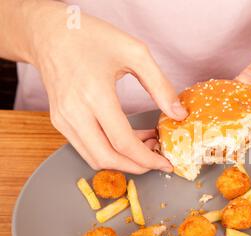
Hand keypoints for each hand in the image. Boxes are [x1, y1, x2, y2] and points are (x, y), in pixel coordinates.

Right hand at [29, 2, 187, 173]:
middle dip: (137, 166)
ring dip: (123, 160)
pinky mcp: (60, 122)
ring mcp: (63, 119)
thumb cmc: (93, 38)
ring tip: (146, 145)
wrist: (51, 33)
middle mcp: (75, 112)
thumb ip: (160, 85)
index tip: (166, 163)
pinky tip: (128, 137)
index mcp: (95, 95)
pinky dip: (109, 150)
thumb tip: (178, 114)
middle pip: (107, 158)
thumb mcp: (135, 53)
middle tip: (158, 159)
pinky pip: (86, 147)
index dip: (148, 159)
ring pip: (94, 158)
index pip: (123, 142)